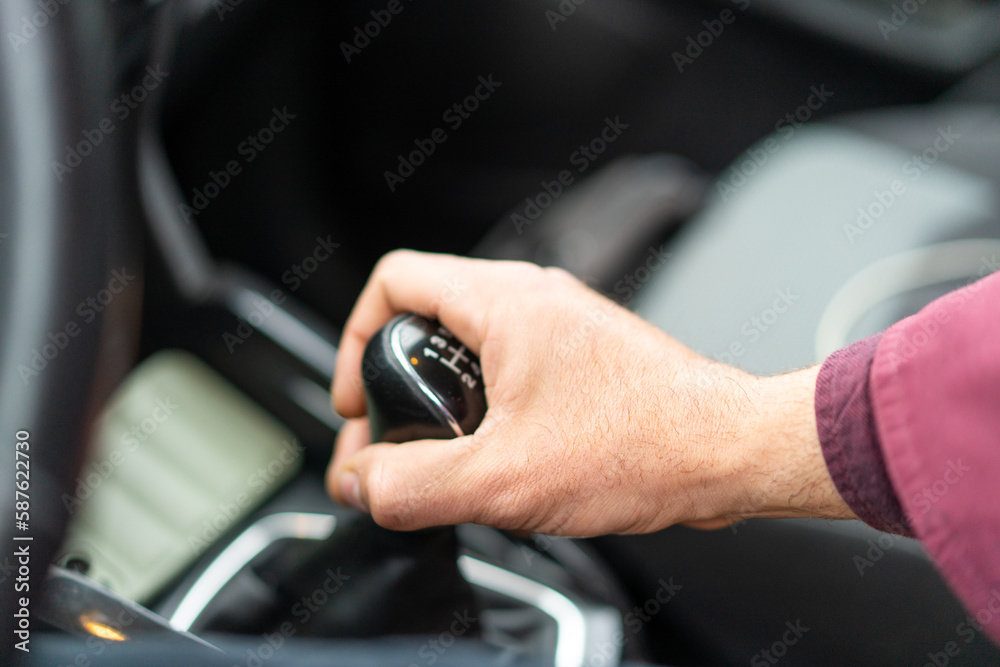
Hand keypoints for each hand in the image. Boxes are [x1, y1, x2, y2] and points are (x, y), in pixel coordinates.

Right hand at [328, 250, 853, 535]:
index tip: (361, 400)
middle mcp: (534, 298)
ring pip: (469, 344)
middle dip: (397, 382)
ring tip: (447, 457)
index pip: (392, 281)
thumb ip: (413, 485)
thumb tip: (361, 483)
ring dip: (443, 399)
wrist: (729, 452)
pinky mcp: (583, 355)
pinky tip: (499, 456)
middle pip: (425, 315)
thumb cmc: (645, 446)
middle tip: (396, 444)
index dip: (356, 340)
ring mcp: (562, 324)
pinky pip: (510, 365)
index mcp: (505, 303)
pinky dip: (486, 405)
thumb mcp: (503, 479)